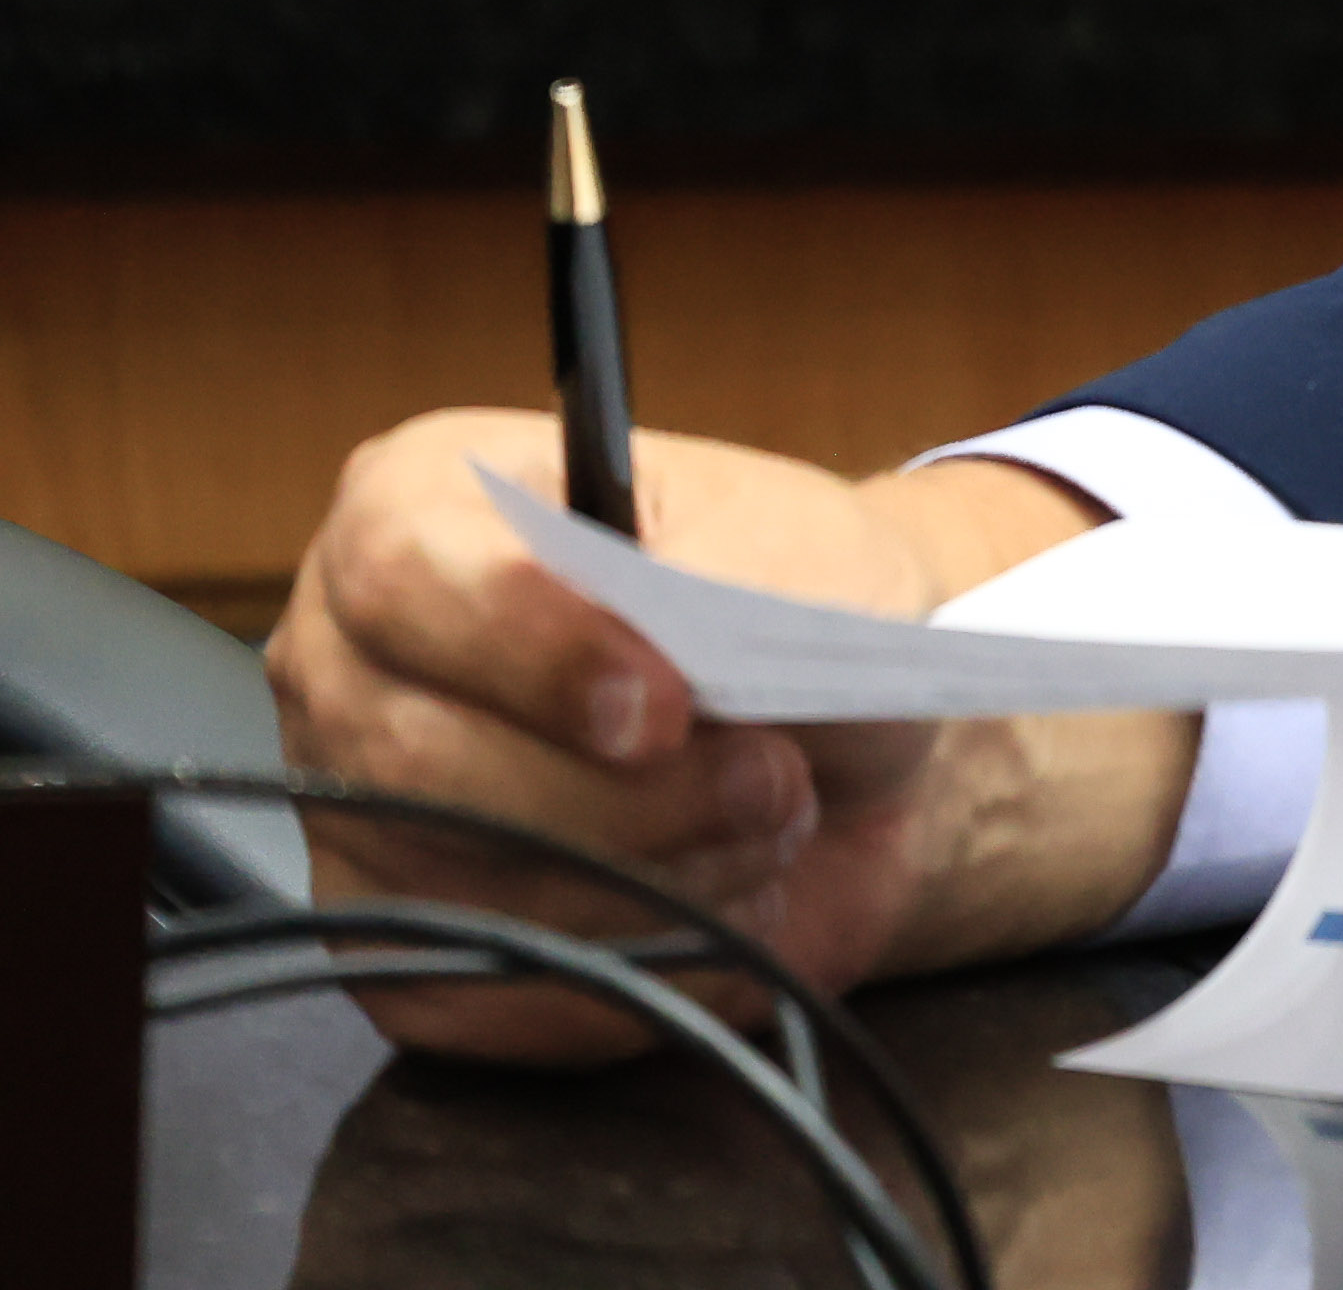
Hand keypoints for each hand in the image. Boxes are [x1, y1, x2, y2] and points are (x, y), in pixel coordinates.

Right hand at [268, 410, 1182, 1060]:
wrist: (846, 737)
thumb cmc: (798, 608)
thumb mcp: (789, 555)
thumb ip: (709, 598)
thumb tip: (662, 673)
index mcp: (418, 504)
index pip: (404, 577)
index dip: (535, 651)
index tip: (666, 710)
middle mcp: (346, 656)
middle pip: (417, 758)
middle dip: (627, 795)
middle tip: (771, 781)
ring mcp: (350, 808)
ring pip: (456, 886)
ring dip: (652, 878)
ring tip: (769, 827)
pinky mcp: (391, 943)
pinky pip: (479, 988)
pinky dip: (631, 963)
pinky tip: (721, 907)